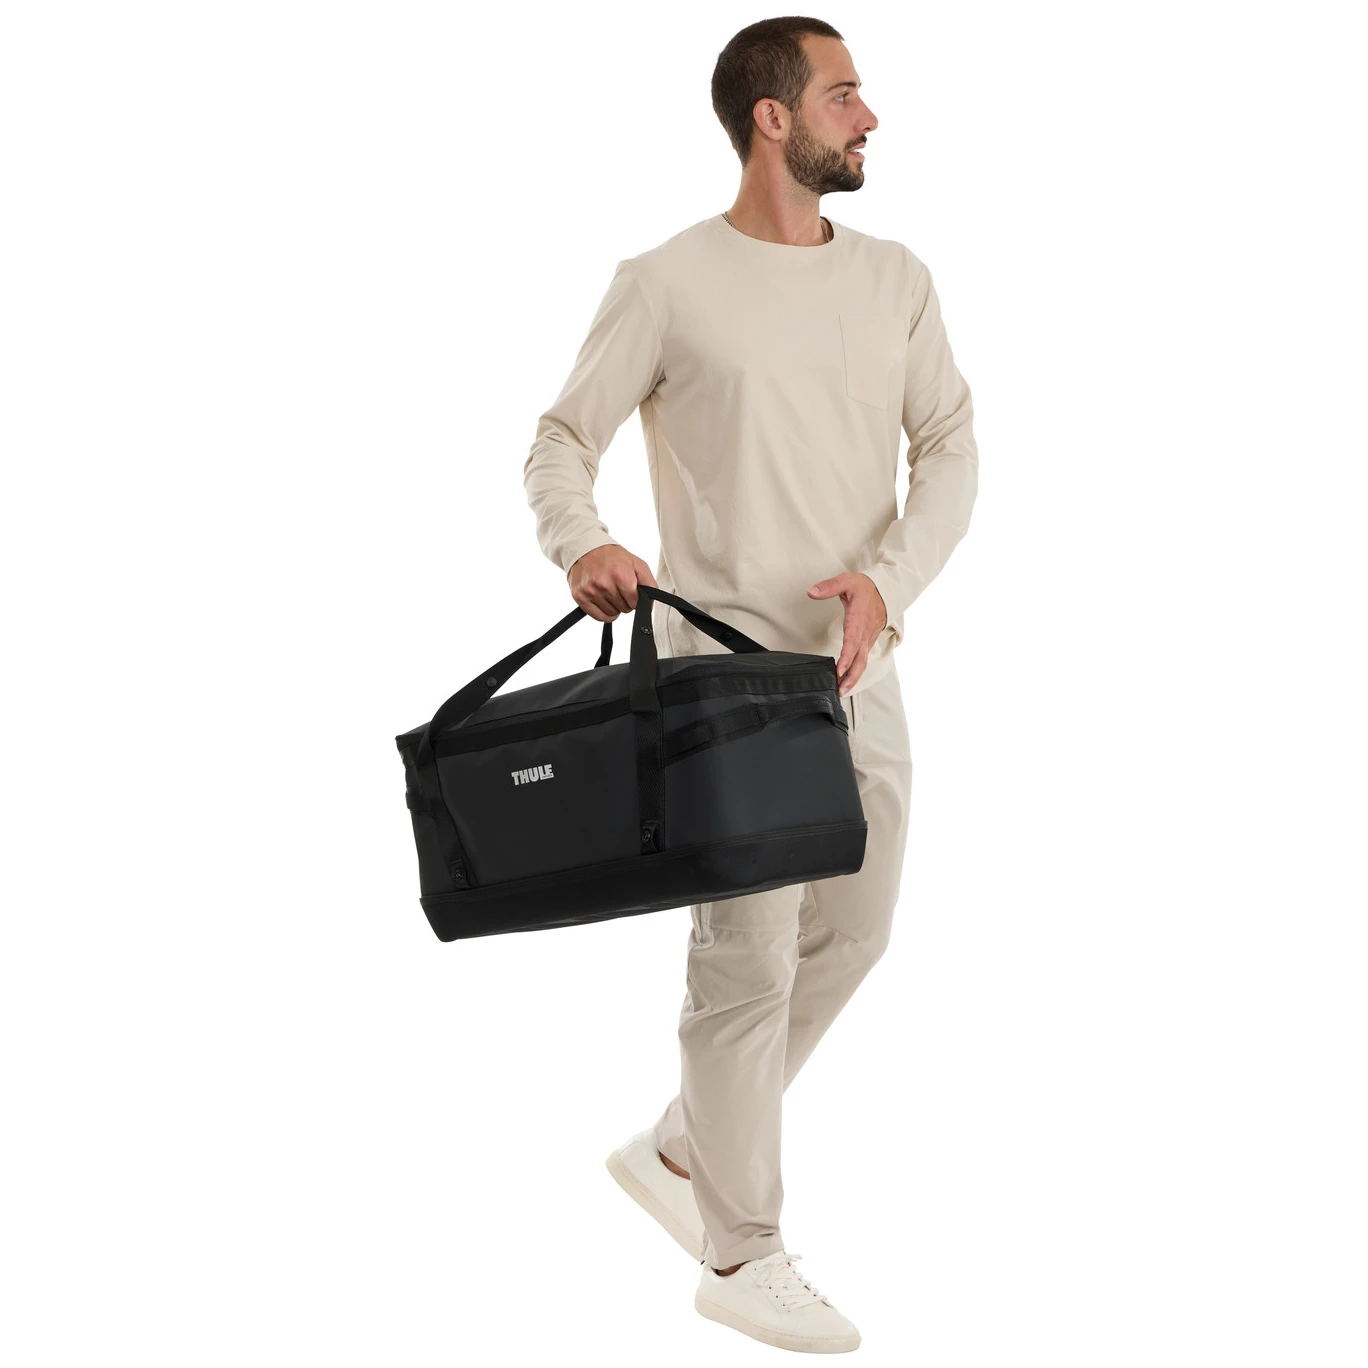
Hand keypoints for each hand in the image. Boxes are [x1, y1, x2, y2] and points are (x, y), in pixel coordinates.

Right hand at [568, 543, 658, 620]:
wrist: (586, 549)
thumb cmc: (612, 557)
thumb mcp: (637, 564)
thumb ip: (649, 584)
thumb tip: (650, 605)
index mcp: (620, 574)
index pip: (635, 603)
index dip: (635, 599)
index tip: (631, 592)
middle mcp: (604, 583)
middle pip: (624, 609)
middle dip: (625, 602)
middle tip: (619, 589)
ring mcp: (591, 591)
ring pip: (612, 614)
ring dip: (614, 606)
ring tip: (610, 592)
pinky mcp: (580, 596)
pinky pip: (599, 617)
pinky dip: (604, 613)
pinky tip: (604, 602)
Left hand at [806, 572, 887, 695]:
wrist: (885, 591)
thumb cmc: (865, 588)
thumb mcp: (846, 581)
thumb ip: (829, 587)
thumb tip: (812, 592)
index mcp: (858, 619)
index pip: (852, 641)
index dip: (847, 657)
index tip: (839, 670)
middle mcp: (864, 633)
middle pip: (860, 660)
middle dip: (851, 677)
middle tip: (840, 690)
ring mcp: (867, 639)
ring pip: (862, 663)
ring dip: (853, 678)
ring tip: (842, 691)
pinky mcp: (867, 643)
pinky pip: (862, 660)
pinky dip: (855, 672)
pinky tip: (846, 680)